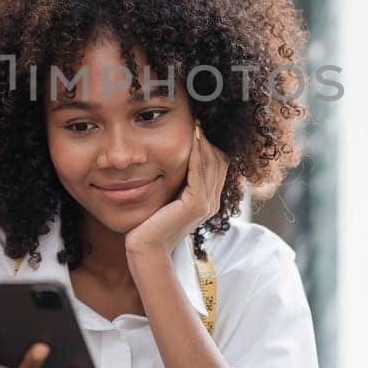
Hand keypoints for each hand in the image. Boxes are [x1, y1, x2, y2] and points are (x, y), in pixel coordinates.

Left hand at [124, 123, 228, 267]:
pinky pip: (200, 171)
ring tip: (196, 123)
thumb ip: (175, 185)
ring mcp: (206, 203)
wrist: (146, 250)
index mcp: (208, 201)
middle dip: (210, 138)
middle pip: (220, 160)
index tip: (197, 126)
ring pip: (213, 163)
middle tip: (198, 118)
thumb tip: (170, 164)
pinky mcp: (196, 204)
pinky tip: (191, 139)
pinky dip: (197, 153)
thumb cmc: (150, 227)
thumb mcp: (166, 200)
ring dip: (204, 141)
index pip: (218, 164)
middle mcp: (212, 202)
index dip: (210, 144)